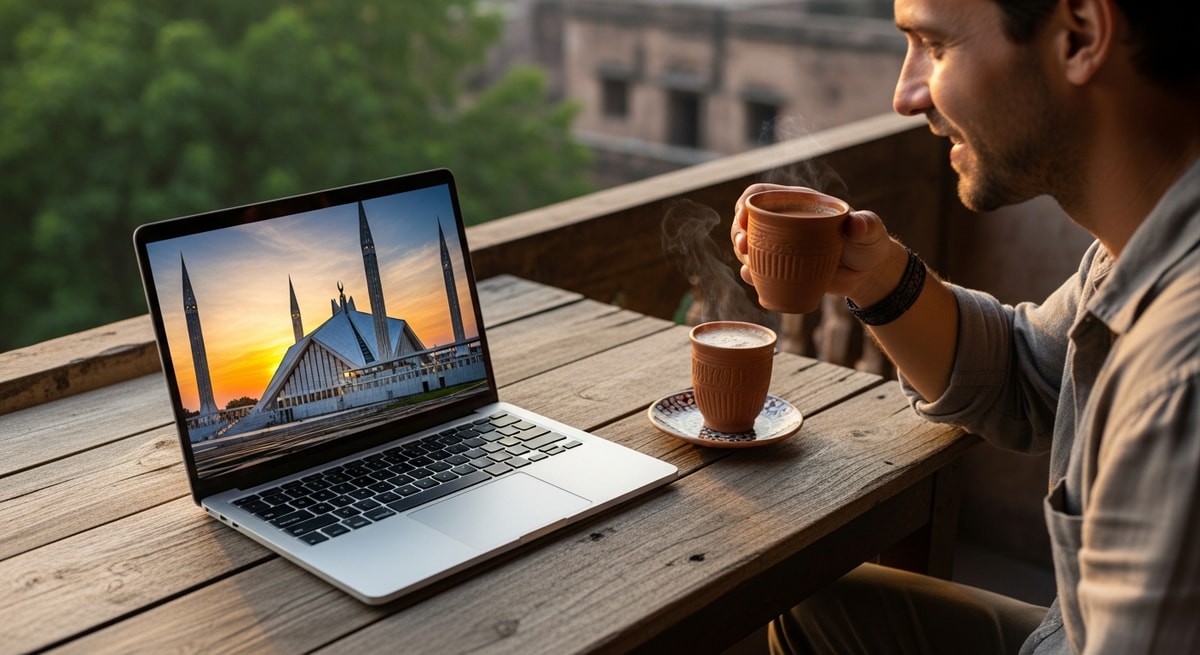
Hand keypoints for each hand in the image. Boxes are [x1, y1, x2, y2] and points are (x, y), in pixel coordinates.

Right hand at [731, 184, 903, 304]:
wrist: (868, 273)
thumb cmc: (869, 243)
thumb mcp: (870, 230)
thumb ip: (866, 224)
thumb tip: (857, 224)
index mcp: (798, 204)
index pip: (761, 195)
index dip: (747, 203)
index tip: (744, 218)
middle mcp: (783, 224)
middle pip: (747, 221)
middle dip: (738, 231)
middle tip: (743, 245)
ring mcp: (780, 248)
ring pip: (748, 246)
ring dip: (741, 253)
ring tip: (747, 262)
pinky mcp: (781, 270)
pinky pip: (758, 270)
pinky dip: (750, 274)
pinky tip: (750, 276)